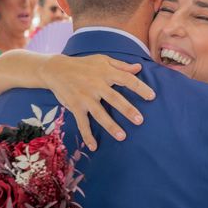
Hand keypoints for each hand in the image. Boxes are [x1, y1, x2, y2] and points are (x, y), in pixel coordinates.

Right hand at [40, 54, 155, 150]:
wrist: (56, 69)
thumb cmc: (82, 64)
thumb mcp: (102, 60)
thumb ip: (121, 65)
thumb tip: (138, 68)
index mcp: (105, 73)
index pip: (126, 80)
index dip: (140, 87)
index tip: (152, 97)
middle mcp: (96, 85)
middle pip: (115, 99)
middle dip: (127, 110)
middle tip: (140, 120)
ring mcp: (85, 97)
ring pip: (100, 114)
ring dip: (111, 126)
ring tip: (122, 137)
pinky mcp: (75, 106)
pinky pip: (82, 123)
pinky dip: (87, 135)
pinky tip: (94, 147)